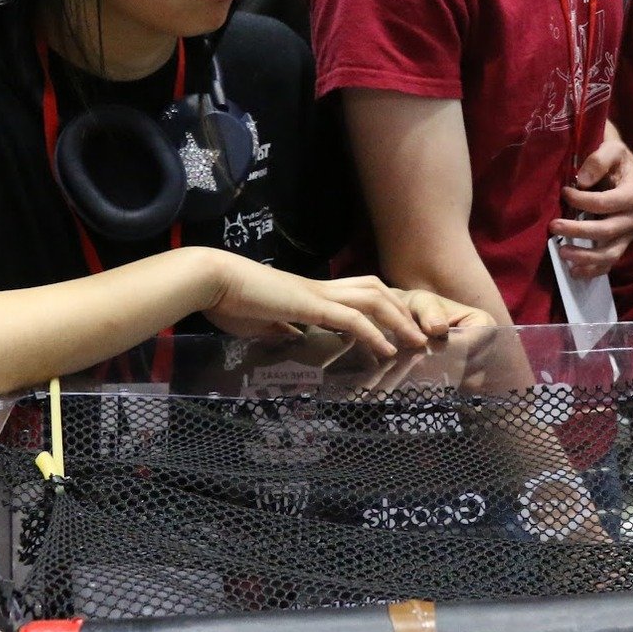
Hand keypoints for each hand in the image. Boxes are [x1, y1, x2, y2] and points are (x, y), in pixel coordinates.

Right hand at [202, 253, 435, 359]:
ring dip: (398, 321)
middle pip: (377, 290)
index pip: (358, 294)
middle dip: (403, 311)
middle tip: (421, 336)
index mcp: (311, 293)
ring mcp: (317, 294)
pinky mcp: (309, 304)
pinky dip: (373, 333)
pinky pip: (351, 318)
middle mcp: (321, 289)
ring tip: (414, 343)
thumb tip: (292, 335)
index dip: (383, 308)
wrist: (211, 282)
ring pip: (373, 299)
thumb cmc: (230, 301)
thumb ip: (281, 327)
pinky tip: (385, 350)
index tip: (398, 331)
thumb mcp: (262, 321)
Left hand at [554, 124, 632, 277]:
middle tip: (553, 226)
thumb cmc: (616, 160)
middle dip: (578, 230)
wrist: (624, 170)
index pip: (605, 203)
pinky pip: (609, 262)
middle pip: (606, 230)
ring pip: (609, 253)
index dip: (582, 200)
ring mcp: (627, 234)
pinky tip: (574, 271)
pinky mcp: (620, 244)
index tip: (564, 192)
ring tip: (562, 253)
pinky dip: (592, 270)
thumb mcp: (611, 149)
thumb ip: (599, 160)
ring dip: (586, 256)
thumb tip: (584, 180)